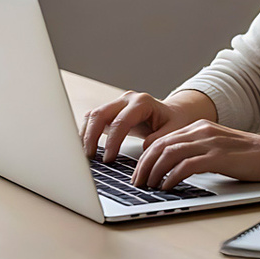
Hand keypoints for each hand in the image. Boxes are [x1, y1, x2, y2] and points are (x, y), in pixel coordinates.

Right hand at [81, 90, 199, 162]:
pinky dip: (87, 132)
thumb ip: (159, 140)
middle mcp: (127, 99)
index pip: (121, 122)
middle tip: (89, 157)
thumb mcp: (173, 131)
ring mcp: (117, 103)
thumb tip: (144, 150)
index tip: (109, 159)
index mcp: (142, 102)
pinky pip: (94, 119)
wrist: (175, 113)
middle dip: (91, 137)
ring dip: (86, 134)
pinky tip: (84, 147)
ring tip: (84, 154)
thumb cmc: (175, 121)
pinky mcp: (112, 111)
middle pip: (100, 114)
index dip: (112, 142)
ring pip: (93, 115)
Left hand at [130, 120, 259, 189]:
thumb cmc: (248, 157)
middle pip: (161, 145)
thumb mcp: (217, 148)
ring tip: (147, 186)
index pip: (163, 139)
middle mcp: (202, 131)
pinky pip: (186, 166)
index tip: (139, 172)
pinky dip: (171, 177)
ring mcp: (209, 143)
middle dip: (144, 165)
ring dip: (153, 172)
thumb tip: (174, 168)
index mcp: (200, 127)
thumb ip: (198, 152)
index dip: (146, 156)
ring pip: (169, 154)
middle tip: (136, 182)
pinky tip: (166, 186)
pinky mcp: (217, 157)